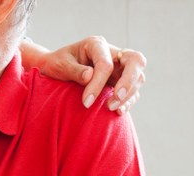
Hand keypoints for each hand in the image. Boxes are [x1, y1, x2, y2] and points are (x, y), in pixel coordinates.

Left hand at [30, 36, 145, 114]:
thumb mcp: (60, 65)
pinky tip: (118, 111)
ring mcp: (119, 67)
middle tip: (114, 100)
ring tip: (111, 108)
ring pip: (138, 77)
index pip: (106, 63)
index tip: (86, 102)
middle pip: (136, 61)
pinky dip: (128, 101)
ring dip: (129, 94)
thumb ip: (74, 70)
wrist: (55, 69)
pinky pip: (132, 91)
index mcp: (96, 44)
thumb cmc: (57, 64)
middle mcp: (113, 53)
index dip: (98, 83)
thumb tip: (89, 76)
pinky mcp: (120, 81)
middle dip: (128, 81)